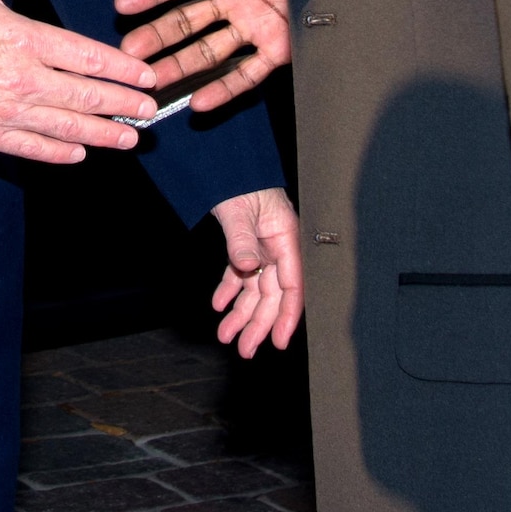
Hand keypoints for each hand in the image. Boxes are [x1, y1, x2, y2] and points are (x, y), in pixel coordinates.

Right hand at [0, 0, 155, 164]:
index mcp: (25, 38)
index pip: (89, 56)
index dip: (123, 69)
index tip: (146, 76)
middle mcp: (24, 77)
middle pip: (88, 96)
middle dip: (124, 105)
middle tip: (150, 112)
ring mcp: (6, 109)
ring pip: (67, 127)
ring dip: (104, 133)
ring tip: (129, 138)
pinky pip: (31, 148)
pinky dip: (59, 153)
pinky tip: (78, 154)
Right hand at [114, 0, 293, 111]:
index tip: (123, 1)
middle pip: (189, 20)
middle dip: (158, 35)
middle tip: (129, 50)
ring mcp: (256, 26)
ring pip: (209, 50)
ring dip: (180, 65)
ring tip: (150, 81)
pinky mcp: (278, 51)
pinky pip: (246, 74)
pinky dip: (224, 89)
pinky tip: (198, 104)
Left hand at [211, 187, 303, 356]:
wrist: (225, 161)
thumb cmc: (239, 179)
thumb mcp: (239, 209)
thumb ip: (242, 239)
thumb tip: (248, 267)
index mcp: (286, 237)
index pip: (292, 285)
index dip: (286, 316)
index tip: (278, 342)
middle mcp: (277, 246)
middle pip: (272, 294)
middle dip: (258, 324)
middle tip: (244, 350)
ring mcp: (262, 247)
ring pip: (255, 288)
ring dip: (241, 312)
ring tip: (226, 335)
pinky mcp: (246, 244)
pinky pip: (240, 274)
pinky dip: (230, 290)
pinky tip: (219, 305)